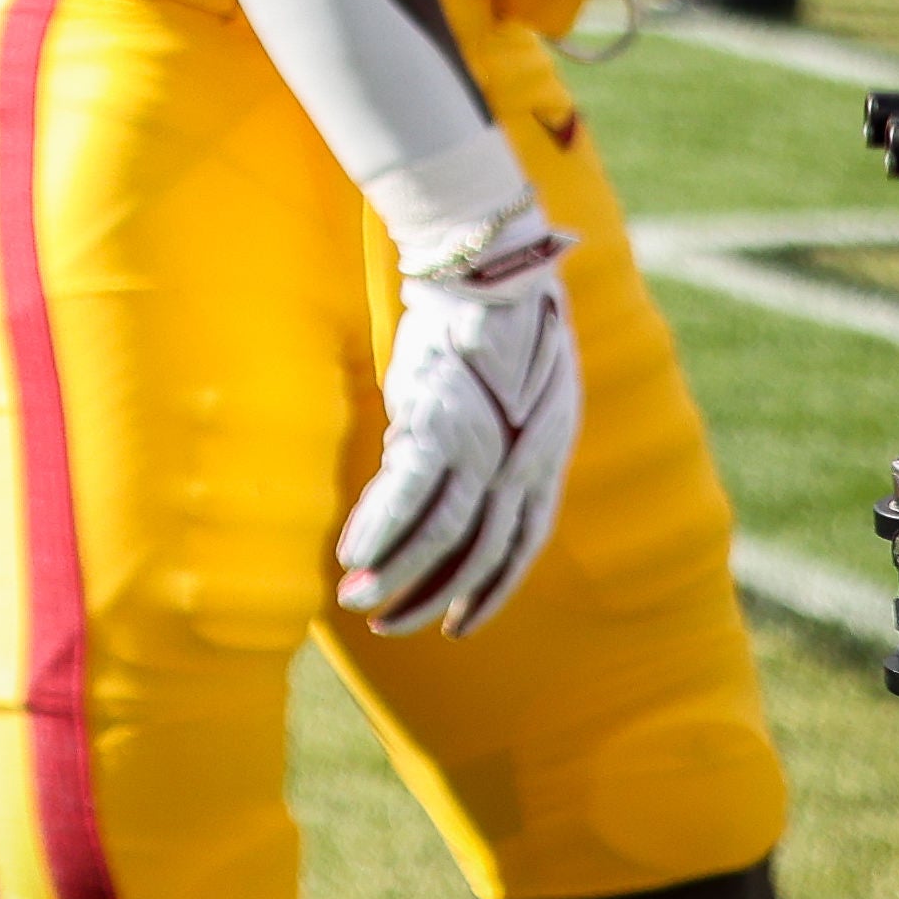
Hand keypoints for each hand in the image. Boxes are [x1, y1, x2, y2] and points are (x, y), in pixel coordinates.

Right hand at [338, 213, 581, 638]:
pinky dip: (378, 529)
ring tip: (356, 605)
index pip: (521, 546)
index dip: (491, 592)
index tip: (460, 626)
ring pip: (439, 533)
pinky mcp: (438, 421)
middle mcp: (519, 462)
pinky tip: (351, 555)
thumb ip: (508, 439)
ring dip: (395, 574)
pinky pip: (407, 491)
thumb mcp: (528, 391)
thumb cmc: (506, 323)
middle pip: (476, 551)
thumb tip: (474, 471)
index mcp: (546, 457)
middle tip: (390, 627)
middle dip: (431, 596)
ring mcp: (480, 445)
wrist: (495, 272)